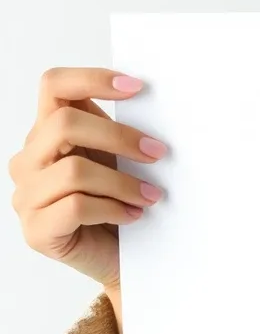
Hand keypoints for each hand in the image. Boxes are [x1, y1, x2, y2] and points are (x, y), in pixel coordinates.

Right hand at [8, 67, 167, 292]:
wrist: (122, 255)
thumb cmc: (121, 199)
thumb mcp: (120, 156)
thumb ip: (119, 128)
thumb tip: (151, 97)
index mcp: (47, 132)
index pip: (53, 85)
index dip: (92, 78)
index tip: (137, 87)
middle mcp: (29, 160)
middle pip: (64, 124)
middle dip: (119, 136)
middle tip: (157, 152)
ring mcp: (27, 196)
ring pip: (74, 170)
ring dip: (123, 182)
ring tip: (151, 195)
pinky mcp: (36, 231)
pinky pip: (74, 206)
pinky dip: (112, 208)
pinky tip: (132, 214)